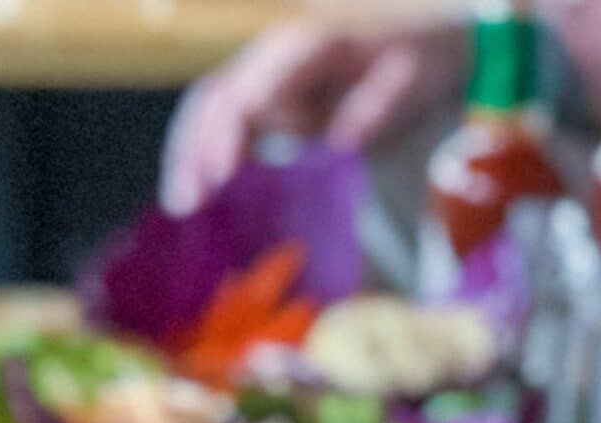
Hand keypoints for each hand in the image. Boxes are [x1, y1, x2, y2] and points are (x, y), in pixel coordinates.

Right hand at [163, 17, 469, 212]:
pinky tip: (198, 191)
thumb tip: (343, 140)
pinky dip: (204, 154)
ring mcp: (265, 76)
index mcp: (302, 48)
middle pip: (214, 99)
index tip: (219, 181)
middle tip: (185, 206)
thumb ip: (377, 106)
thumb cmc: (414, 58)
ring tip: (182, 206)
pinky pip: (223, 121)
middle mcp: (273, 57)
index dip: (227, 135)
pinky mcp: (265, 98)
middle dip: (193, 151)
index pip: (248, 92)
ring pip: (209, 109)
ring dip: (189, 155)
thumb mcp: (409, 78)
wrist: (419, 38)